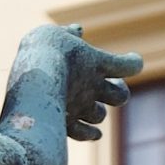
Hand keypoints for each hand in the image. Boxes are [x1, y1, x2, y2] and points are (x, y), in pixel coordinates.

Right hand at [47, 27, 141, 141]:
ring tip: (89, 107)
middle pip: (120, 96)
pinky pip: (84, 134)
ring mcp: (81, 107)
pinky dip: (90, 134)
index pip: (130, 66)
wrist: (30, 76)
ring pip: (100, 116)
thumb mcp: (53, 33)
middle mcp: (94, 87)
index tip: (131, 60)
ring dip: (97, 112)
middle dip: (118, 93)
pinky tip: (94, 133)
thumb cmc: (42, 49)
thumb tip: (77, 30)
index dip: (133, 63)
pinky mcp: (67, 123)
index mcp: (97, 62)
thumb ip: (68, 34)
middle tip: (109, 86)